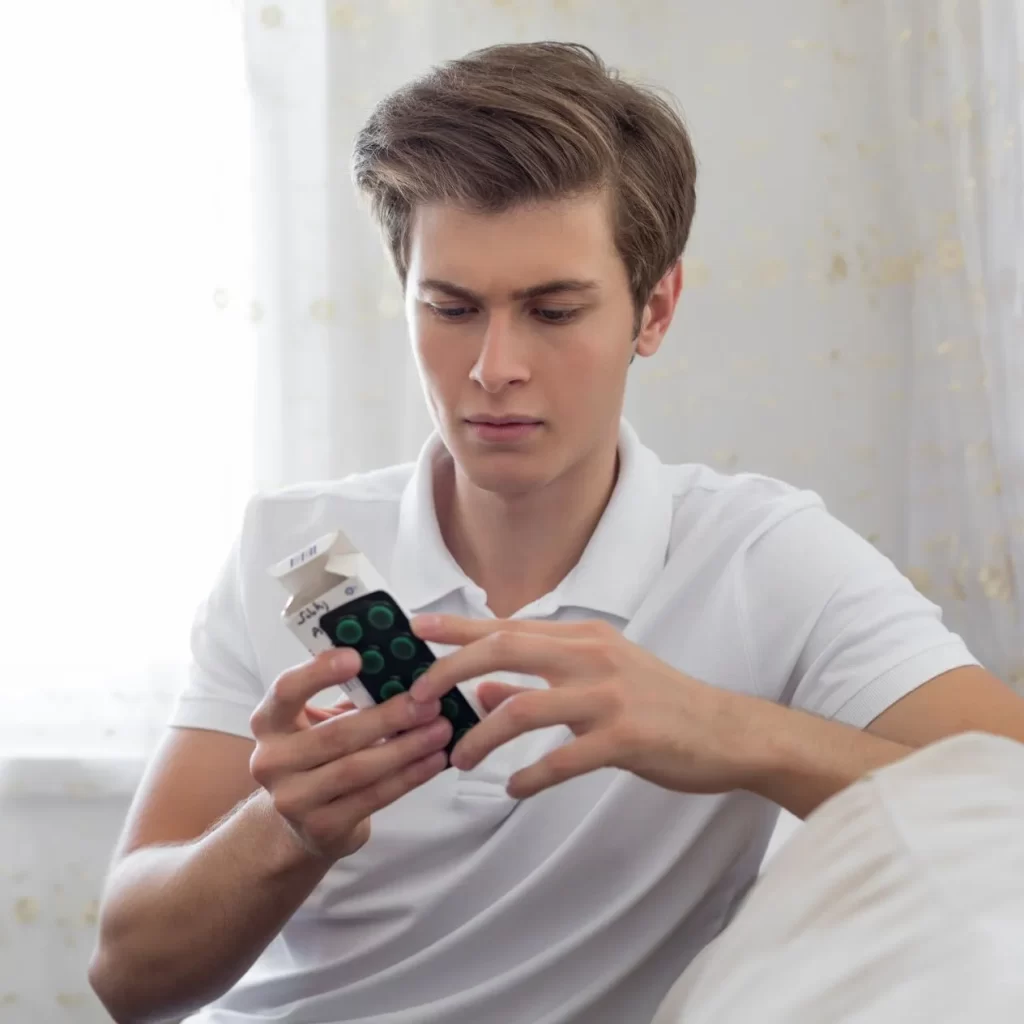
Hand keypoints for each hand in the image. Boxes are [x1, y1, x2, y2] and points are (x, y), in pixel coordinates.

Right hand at [248, 648, 451, 860]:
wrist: (303, 822)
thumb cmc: (321, 753)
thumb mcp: (323, 720)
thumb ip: (353, 695)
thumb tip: (407, 669)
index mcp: (269, 721)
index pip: (286, 690)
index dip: (318, 672)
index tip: (357, 657)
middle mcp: (271, 761)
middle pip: (335, 735)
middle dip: (388, 717)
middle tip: (429, 703)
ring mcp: (293, 799)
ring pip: (357, 769)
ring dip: (406, 748)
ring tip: (441, 730)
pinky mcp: (320, 828)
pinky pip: (372, 798)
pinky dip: (408, 777)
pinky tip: (433, 761)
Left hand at [409, 615, 766, 799]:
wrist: (726, 731)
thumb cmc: (660, 703)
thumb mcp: (599, 679)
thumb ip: (540, 682)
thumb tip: (484, 690)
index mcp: (583, 637)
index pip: (507, 626)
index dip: (457, 628)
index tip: (415, 631)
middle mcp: (591, 655)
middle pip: (504, 650)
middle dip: (451, 672)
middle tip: (416, 699)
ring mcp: (609, 695)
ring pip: (524, 708)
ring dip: (482, 737)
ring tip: (459, 761)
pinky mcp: (625, 736)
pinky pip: (562, 759)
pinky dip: (530, 776)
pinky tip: (513, 788)